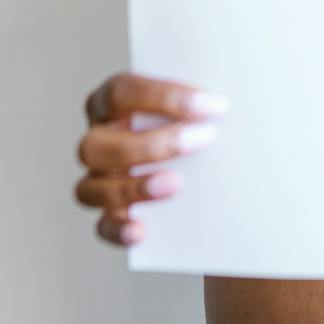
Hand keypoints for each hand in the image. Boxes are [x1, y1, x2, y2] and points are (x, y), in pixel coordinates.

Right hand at [74, 72, 229, 246]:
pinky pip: (103, 226)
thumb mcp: (194, 101)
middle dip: (152, 144)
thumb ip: (201, 98)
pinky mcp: (111, 212)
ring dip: (133, 187)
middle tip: (205, 139)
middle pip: (97, 144)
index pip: (121, 93)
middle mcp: (98, 139)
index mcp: (111, 102)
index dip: (164, 97)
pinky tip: (142, 231)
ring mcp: (99, 178)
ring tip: (177, 185)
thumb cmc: (194, 117)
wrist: (198, 155)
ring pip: (91, 188)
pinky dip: (119, 229)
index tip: (214, 105)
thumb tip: (233, 100)